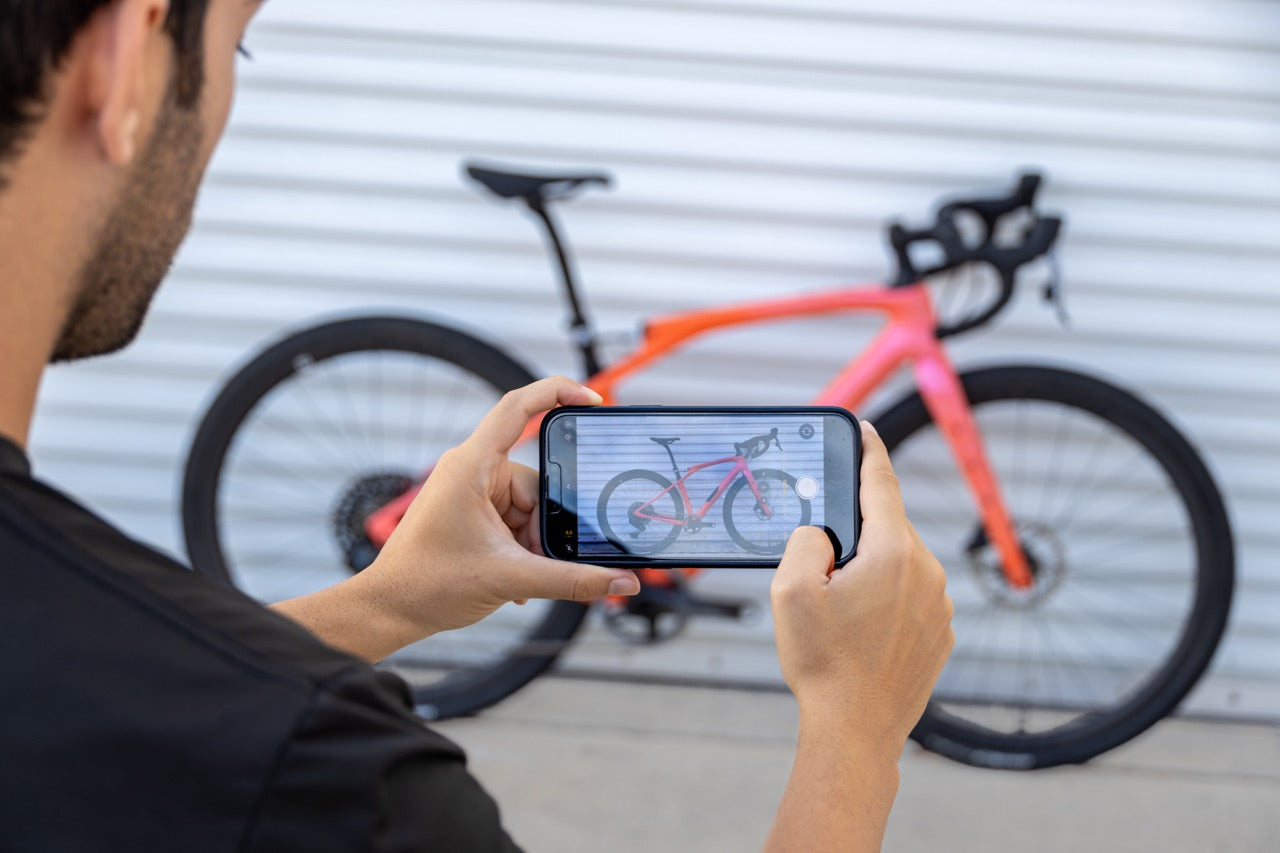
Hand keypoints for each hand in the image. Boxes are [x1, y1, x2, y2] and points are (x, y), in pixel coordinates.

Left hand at [357, 377, 639, 641]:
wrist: (389, 609)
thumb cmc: (426, 584)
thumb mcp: (510, 578)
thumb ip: (572, 581)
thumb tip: (622, 583)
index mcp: (472, 466)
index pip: (517, 407)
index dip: (558, 392)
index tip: (592, 400)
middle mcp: (472, 471)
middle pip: (538, 482)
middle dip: (546, 526)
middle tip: (539, 560)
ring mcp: (472, 491)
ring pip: (530, 508)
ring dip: (533, 544)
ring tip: (519, 577)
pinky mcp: (473, 512)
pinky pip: (516, 520)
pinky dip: (523, 548)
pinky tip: (515, 578)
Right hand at [770, 421, 953, 749]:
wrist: (857, 732)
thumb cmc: (822, 664)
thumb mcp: (789, 592)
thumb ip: (805, 542)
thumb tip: (823, 533)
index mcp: (892, 553)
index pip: (881, 483)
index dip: (869, 451)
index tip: (864, 429)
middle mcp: (927, 572)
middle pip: (887, 527)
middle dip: (854, 535)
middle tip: (822, 568)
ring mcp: (940, 604)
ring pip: (899, 563)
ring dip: (870, 572)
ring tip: (839, 615)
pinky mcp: (942, 632)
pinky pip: (911, 596)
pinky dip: (886, 601)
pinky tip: (860, 634)